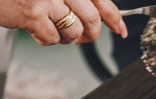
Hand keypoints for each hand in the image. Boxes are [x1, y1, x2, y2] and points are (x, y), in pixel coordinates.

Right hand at [0, 0, 126, 44]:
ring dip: (67, 37)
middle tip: (84, 37)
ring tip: (54, 29)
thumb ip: (78, 0)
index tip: (121, 29)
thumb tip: (107, 18)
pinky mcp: (34, 14)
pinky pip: (54, 39)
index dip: (114, 17)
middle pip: (91, 18)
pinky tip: (38, 30)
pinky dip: (48, 39)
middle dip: (91, 34)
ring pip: (74, 30)